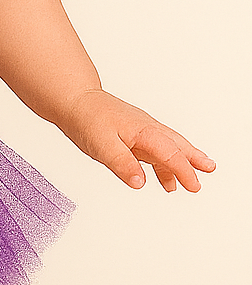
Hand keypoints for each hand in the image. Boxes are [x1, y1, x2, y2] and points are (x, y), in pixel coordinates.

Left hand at [62, 89, 214, 191]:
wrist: (75, 100)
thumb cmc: (88, 118)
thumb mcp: (102, 145)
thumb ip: (123, 164)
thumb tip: (140, 183)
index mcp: (144, 131)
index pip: (170, 153)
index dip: (184, 170)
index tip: (194, 185)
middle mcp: (147, 129)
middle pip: (177, 145)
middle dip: (194, 159)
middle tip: (210, 170)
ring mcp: (141, 130)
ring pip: (168, 147)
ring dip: (182, 162)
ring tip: (193, 179)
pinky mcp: (133, 134)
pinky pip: (155, 150)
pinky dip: (164, 164)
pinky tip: (164, 179)